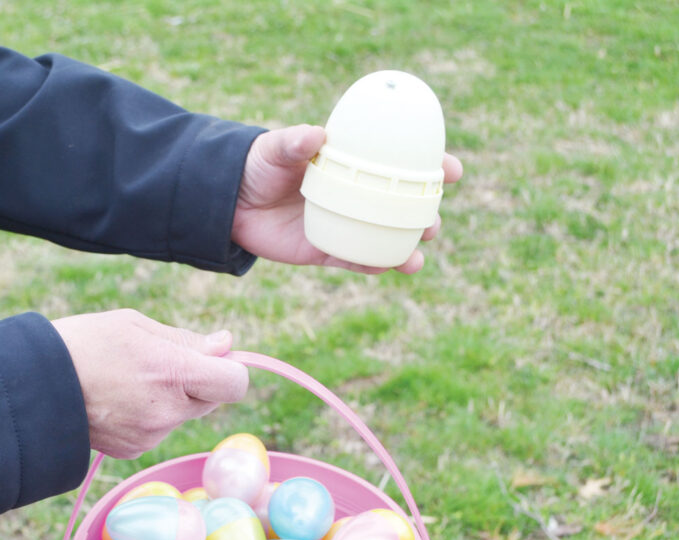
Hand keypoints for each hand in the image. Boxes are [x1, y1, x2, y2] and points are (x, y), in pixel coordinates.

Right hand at [52, 309, 248, 458]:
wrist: (31, 387)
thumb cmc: (82, 344)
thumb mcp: (135, 325)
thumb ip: (186, 339)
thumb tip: (226, 344)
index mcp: (173, 372)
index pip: (235, 383)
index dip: (229, 369)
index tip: (210, 358)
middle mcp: (168, 411)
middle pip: (211, 400)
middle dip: (197, 382)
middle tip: (159, 363)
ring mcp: (150, 435)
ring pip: (182, 415)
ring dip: (169, 400)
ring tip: (126, 380)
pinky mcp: (132, 450)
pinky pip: (156, 430)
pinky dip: (146, 417)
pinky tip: (116, 401)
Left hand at [231, 124, 463, 273]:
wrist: (226, 202)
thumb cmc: (255, 165)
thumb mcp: (274, 148)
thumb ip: (294, 141)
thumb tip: (318, 133)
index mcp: (351, 165)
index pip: (398, 164)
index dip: (430, 166)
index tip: (452, 169)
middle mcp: (353, 196)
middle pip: (401, 206)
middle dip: (426, 215)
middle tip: (434, 221)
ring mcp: (341, 224)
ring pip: (384, 238)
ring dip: (406, 248)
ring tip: (417, 256)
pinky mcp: (323, 250)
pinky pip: (354, 261)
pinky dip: (373, 264)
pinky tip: (389, 267)